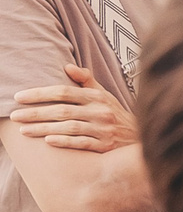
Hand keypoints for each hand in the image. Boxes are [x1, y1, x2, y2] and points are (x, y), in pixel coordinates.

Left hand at [9, 65, 135, 153]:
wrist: (139, 138)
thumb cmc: (115, 115)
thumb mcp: (104, 95)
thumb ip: (86, 81)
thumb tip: (66, 66)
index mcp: (97, 97)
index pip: (64, 92)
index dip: (40, 94)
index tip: (19, 97)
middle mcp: (100, 112)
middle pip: (62, 110)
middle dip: (36, 113)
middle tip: (14, 115)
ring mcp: (103, 129)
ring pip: (68, 127)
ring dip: (43, 129)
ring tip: (23, 130)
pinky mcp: (105, 145)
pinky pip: (81, 143)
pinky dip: (64, 142)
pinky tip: (47, 141)